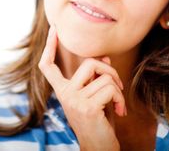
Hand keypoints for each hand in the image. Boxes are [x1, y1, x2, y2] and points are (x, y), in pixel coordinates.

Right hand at [38, 26, 126, 150]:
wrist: (98, 148)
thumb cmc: (98, 122)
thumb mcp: (94, 97)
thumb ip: (95, 78)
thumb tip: (105, 57)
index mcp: (62, 90)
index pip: (48, 66)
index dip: (50, 46)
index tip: (54, 29)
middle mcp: (64, 94)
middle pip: (89, 63)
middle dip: (110, 70)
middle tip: (118, 85)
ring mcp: (74, 100)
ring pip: (105, 77)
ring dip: (118, 89)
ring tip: (118, 104)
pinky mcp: (87, 107)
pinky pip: (111, 89)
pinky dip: (121, 99)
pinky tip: (120, 112)